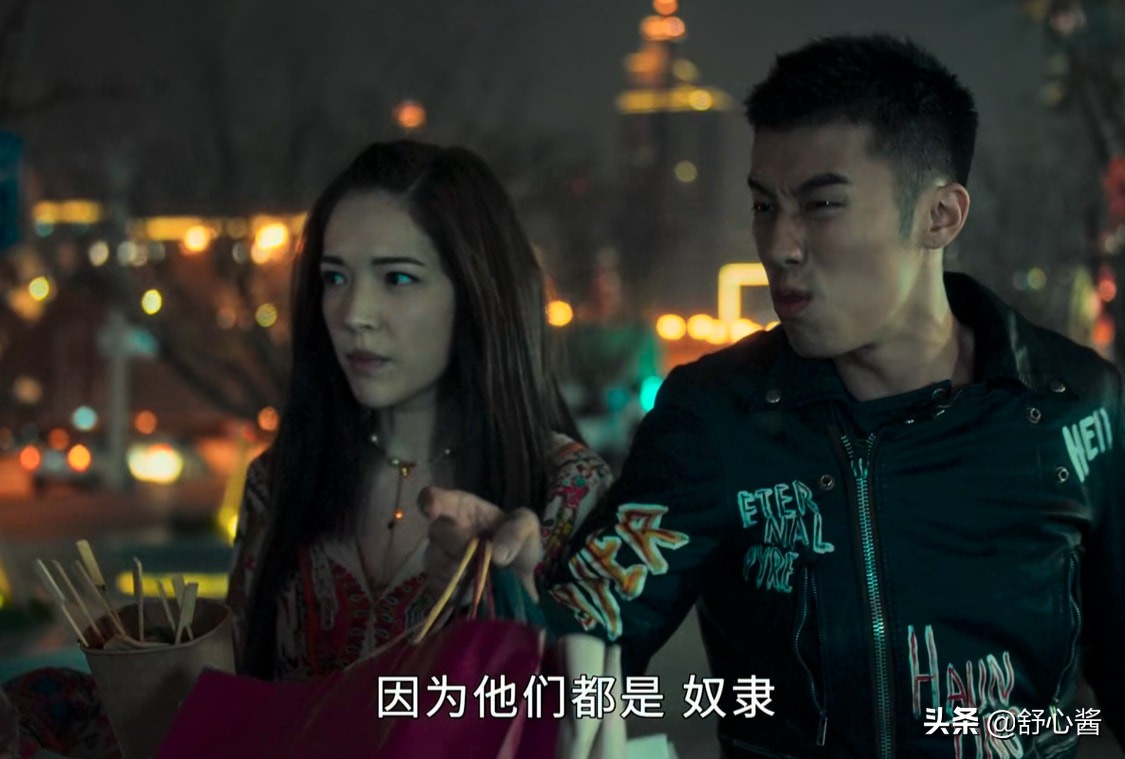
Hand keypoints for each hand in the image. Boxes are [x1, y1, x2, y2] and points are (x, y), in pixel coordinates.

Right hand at [420, 486, 541, 598]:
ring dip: (460, 572)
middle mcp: (443, 529)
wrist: (518, 577)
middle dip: (461, 548)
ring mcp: (437, 555)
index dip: (430, 501)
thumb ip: (517, 532)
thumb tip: (497, 554)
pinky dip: (457, 591)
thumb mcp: (527, 527)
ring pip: (435, 563)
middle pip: (437, 534)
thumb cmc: (517, 541)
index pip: (436, 498)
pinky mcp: (437, 581)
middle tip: (483, 554)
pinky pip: (438, 587)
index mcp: (461, 508)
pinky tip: (474, 588)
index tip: (431, 509)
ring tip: (482, 573)